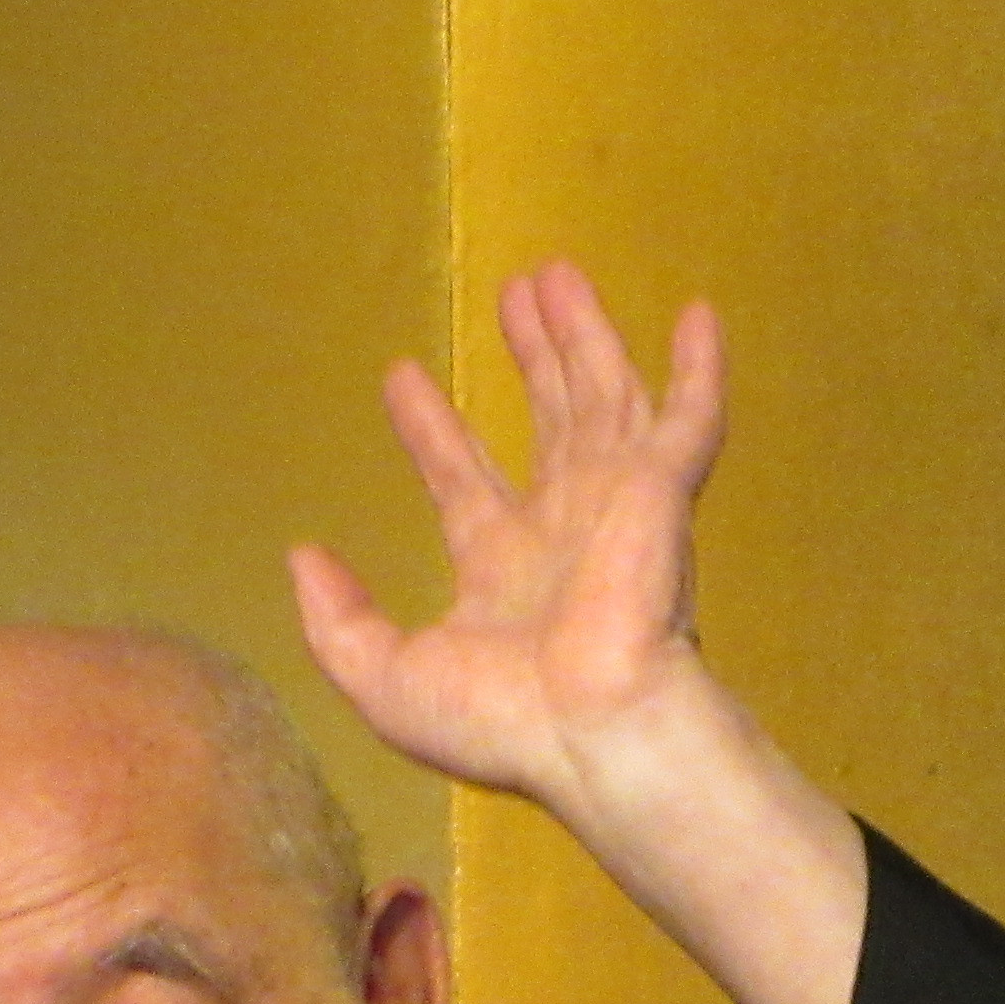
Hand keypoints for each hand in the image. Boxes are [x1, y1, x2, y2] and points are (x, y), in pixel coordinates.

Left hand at [288, 260, 726, 830]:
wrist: (593, 730)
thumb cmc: (498, 721)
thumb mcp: (383, 677)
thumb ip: (336, 621)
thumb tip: (302, 558)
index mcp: (498, 572)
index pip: (461, 481)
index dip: (430, 430)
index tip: (401, 377)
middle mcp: (561, 531)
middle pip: (546, 422)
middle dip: (529, 358)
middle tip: (512, 294)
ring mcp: (617, 509)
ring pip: (602, 398)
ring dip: (582, 335)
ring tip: (553, 273)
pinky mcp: (665, 494)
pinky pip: (691, 419)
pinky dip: (699, 369)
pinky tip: (702, 312)